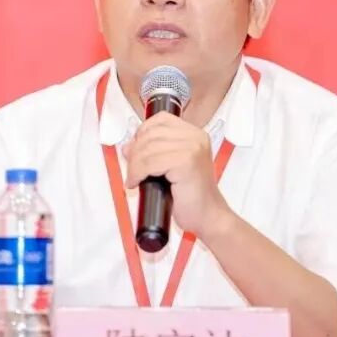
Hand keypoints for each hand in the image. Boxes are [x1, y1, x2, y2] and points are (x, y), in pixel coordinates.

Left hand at [122, 112, 230, 236]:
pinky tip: (136, 183)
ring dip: (134, 165)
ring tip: (133, 179)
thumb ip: (153, 153)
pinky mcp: (186, 162)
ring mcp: (192, 148)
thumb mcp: (170, 168)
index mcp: (195, 134)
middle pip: (151, 133)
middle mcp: (196, 137)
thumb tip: (128, 146)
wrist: (208, 217)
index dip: (142, 132)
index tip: (134, 150)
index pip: (161, 119)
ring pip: (148, 148)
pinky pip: (150, 163)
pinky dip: (137, 173)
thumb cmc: (191, 196)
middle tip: (131, 169)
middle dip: (134, 152)